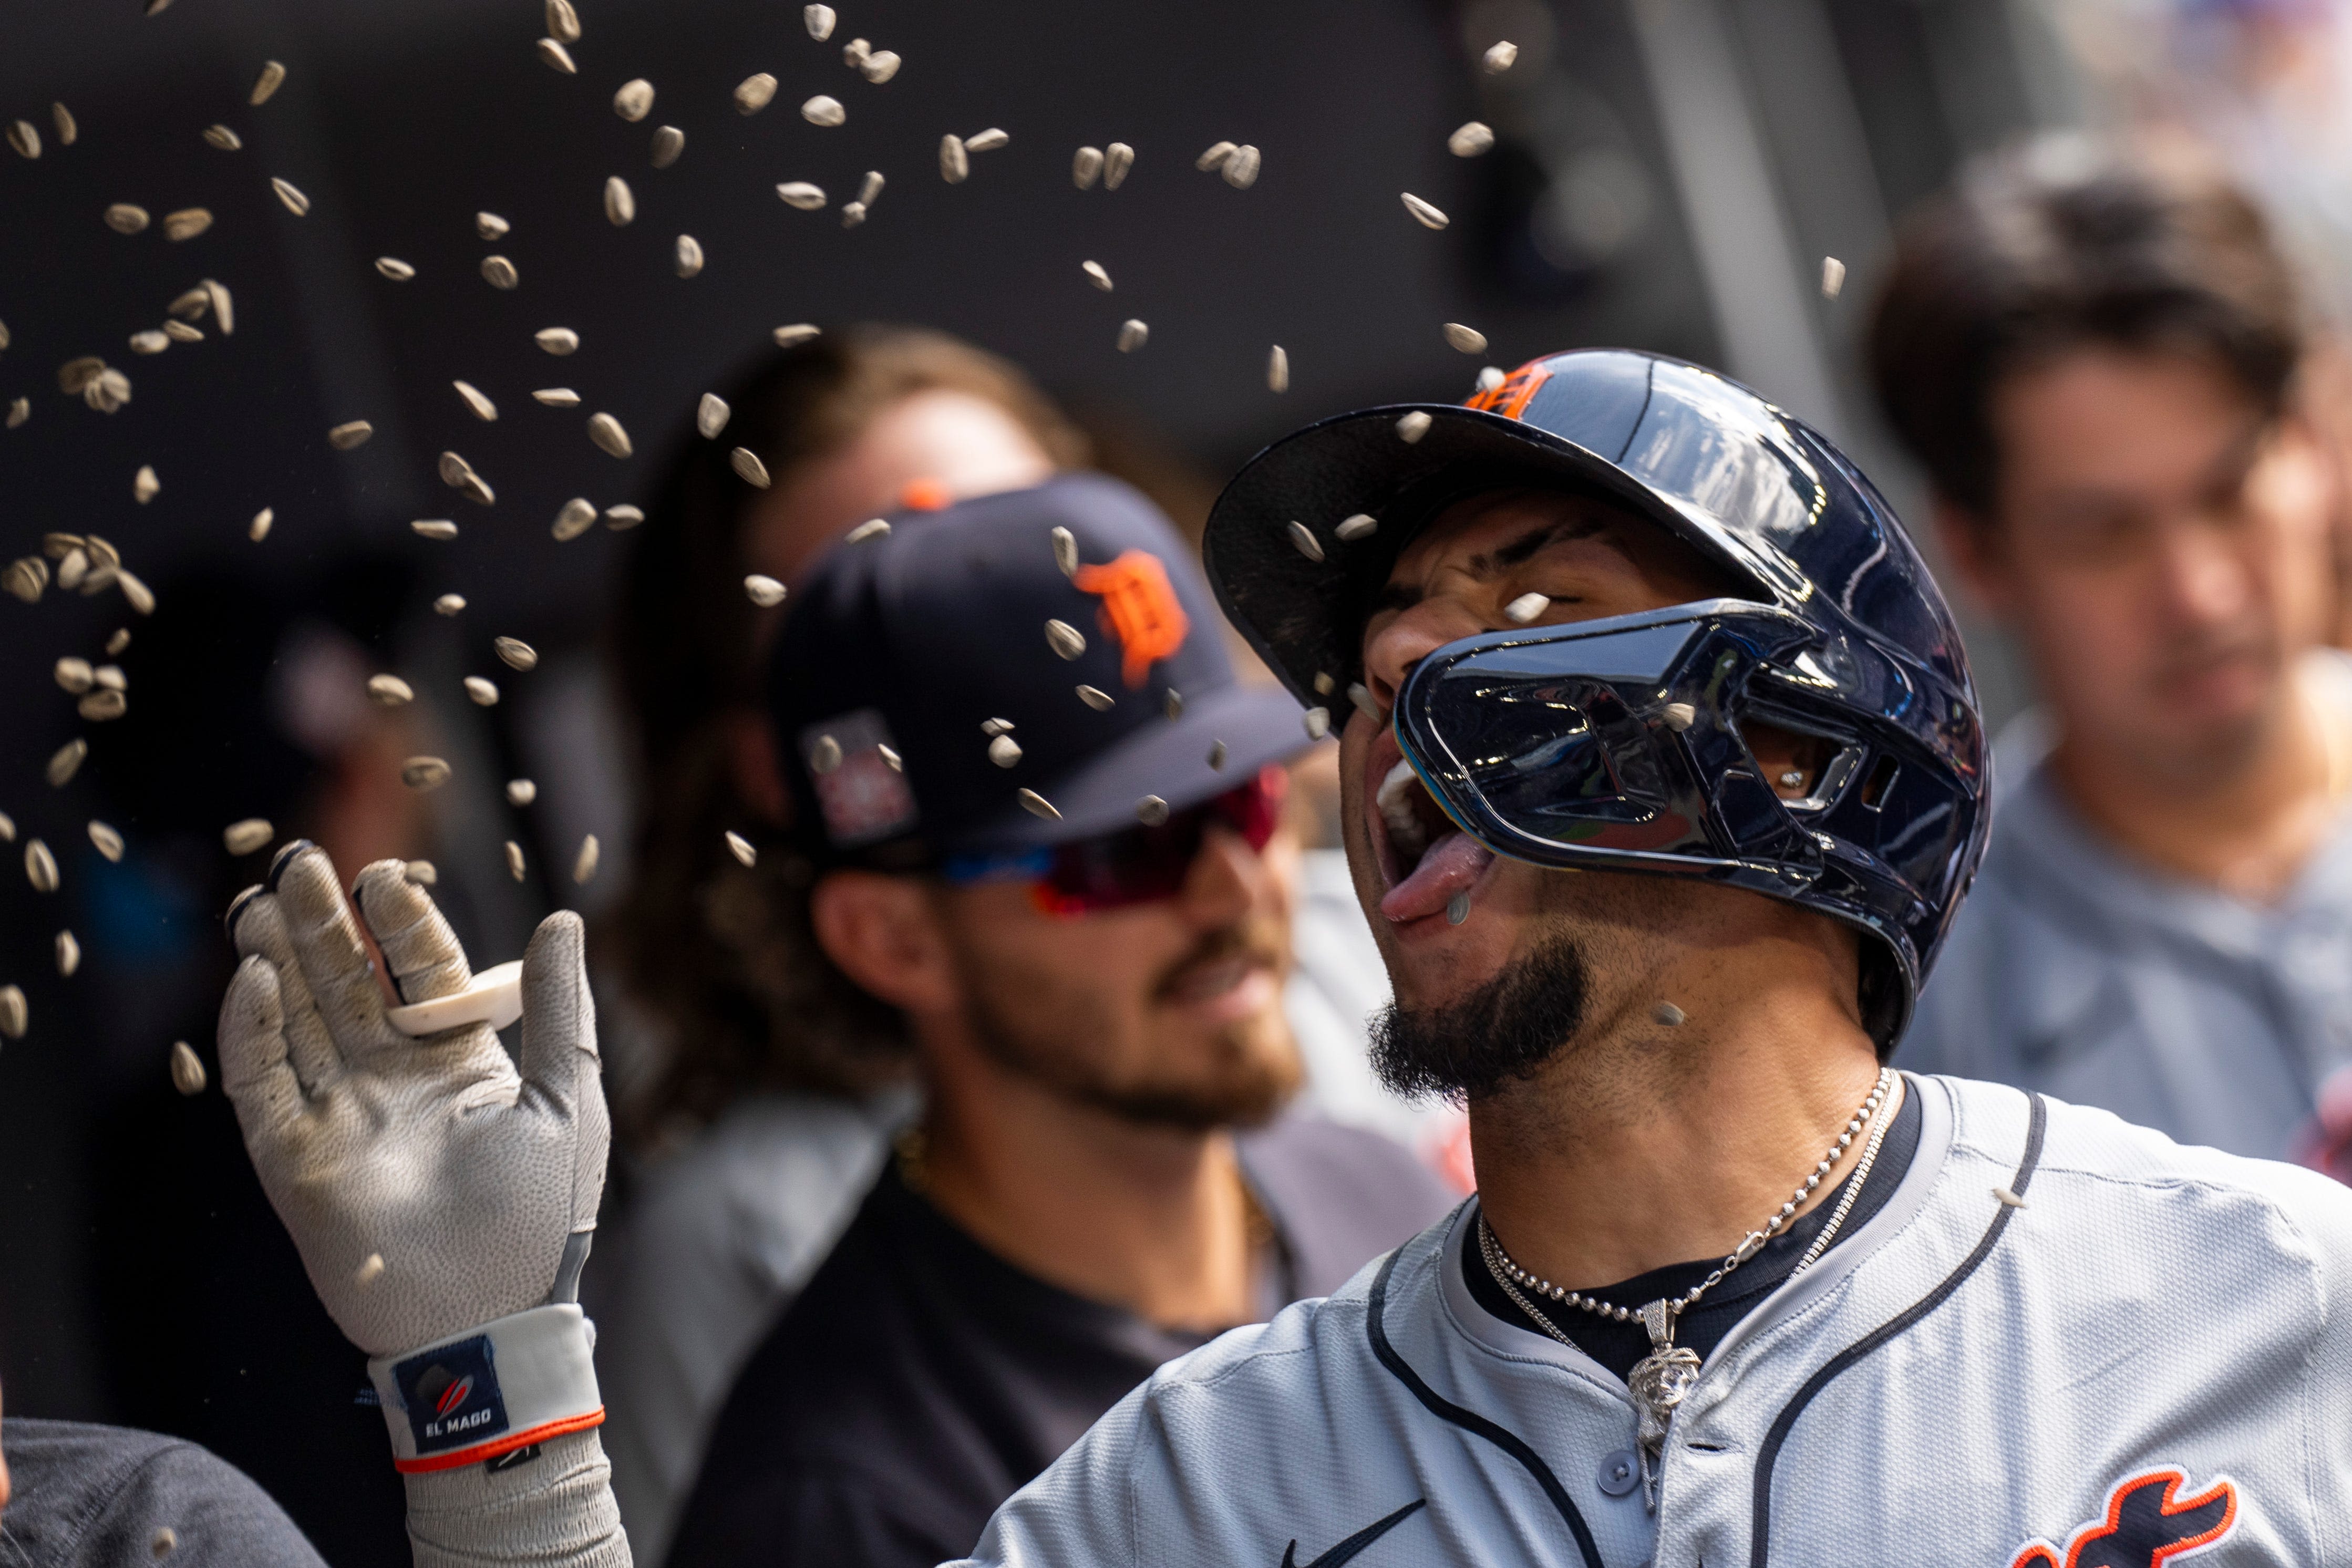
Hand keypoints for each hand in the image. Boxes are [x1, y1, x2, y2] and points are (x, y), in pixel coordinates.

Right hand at [215, 843, 608, 1358]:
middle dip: (324, 924)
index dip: (401, 923)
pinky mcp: (293, 1158)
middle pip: (349, 985)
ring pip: (298, 1021)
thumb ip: (560, 1011)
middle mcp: (395, 1081)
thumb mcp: (568, 1101)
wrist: (490, 1317)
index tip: (382, 875)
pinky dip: (252, 1029)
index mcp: (463, 1064)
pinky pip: (262, 1083)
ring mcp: (340, 1116)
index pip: (423, 974)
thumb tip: (565, 919)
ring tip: (262, 898)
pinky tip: (252, 976)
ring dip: (279, 959)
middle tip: (299, 861)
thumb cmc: (541, 1219)